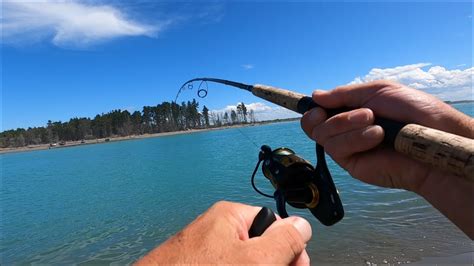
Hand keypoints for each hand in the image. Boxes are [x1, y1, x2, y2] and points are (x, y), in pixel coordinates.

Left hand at [136, 201, 311, 264]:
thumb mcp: (255, 260)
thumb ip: (283, 240)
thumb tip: (302, 226)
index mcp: (228, 217)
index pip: (273, 224)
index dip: (288, 247)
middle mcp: (214, 231)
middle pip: (259, 246)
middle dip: (271, 264)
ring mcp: (202, 252)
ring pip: (242, 261)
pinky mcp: (194, 265)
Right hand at [300, 80, 473, 237]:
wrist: (431, 139)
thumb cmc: (412, 111)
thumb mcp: (377, 91)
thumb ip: (344, 94)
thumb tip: (315, 96)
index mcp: (349, 110)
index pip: (318, 111)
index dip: (311, 108)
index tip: (313, 105)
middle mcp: (344, 130)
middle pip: (312, 124)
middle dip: (335, 116)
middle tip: (364, 114)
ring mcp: (346, 148)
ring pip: (322, 135)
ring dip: (348, 124)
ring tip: (376, 123)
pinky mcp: (351, 164)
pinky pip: (335, 149)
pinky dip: (355, 138)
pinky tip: (377, 136)